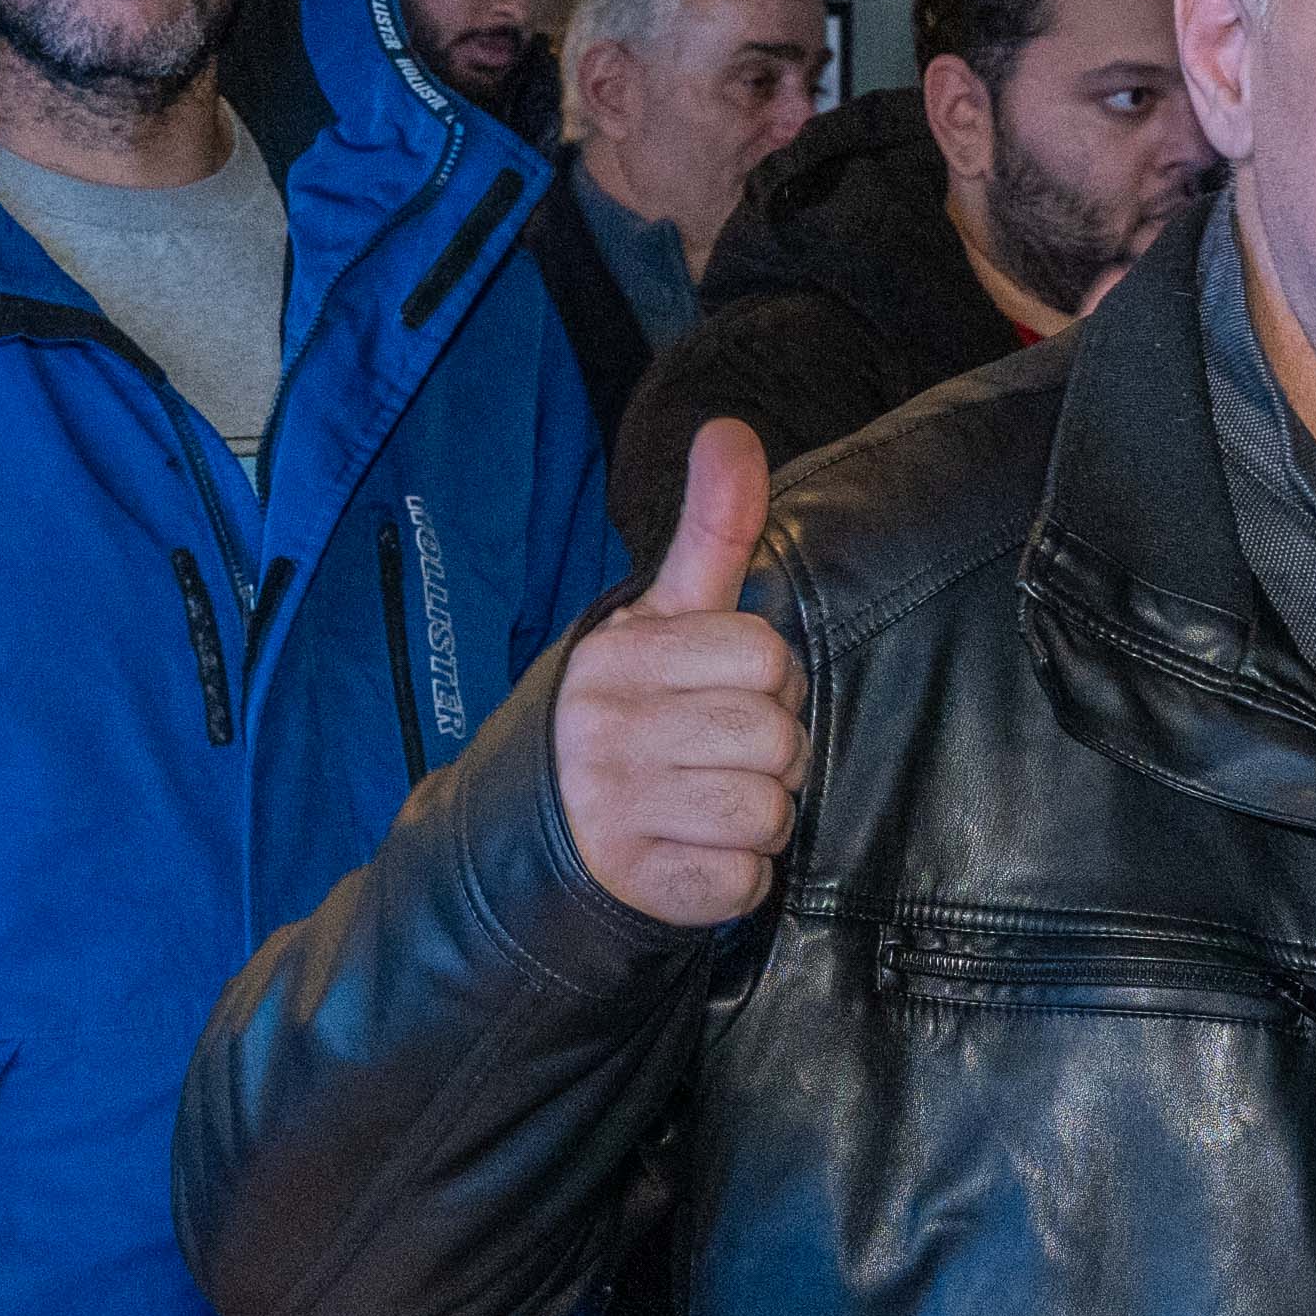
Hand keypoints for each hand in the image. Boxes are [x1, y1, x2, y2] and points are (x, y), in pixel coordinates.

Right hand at [555, 422, 807, 928]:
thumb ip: (711, 528)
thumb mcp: (661, 614)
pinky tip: (692, 853)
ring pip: (770, 811)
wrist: (536, 833)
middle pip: (778, 736)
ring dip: (759, 815)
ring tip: (707, 804)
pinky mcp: (637, 886)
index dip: (768, 679)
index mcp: (618, 656)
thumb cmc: (629, 708)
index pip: (768, 656)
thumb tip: (731, 428)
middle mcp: (607, 730)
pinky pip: (746, 880)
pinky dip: (736, 875)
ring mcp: (616, 813)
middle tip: (720, 755)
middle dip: (772, 751)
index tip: (725, 691)